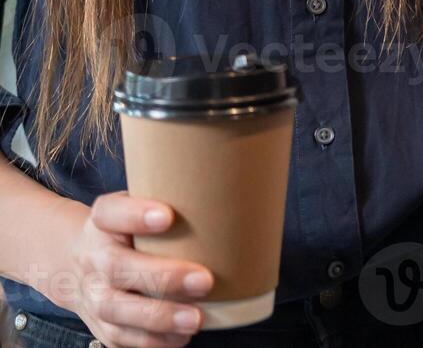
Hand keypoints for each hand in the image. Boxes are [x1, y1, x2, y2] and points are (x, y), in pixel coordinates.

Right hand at [45, 193, 212, 346]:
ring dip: (159, 317)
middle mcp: (93, 258)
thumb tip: (232, 201)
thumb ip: (173, 201)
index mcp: (103, 222)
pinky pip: (120, 338)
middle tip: (204, 281)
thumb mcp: (140, 206)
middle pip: (118, 268)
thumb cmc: (130, 230)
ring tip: (197, 319)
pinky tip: (181, 336)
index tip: (167, 216)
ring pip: (117, 309)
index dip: (135, 215)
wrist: (78, 262)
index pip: (110, 213)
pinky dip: (152, 340)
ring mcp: (92, 295)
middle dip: (162, 277)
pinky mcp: (100, 324)